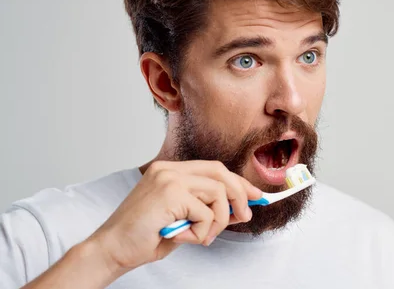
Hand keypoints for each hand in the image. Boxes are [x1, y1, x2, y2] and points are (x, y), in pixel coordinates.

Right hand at [86, 160, 261, 274]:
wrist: (110, 250)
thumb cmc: (143, 238)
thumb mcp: (183, 220)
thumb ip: (207, 209)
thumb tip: (240, 208)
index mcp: (171, 171)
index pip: (214, 169)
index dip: (238, 183)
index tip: (256, 196)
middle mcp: (170, 169)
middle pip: (221, 173)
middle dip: (240, 195)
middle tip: (245, 217)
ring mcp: (169, 178)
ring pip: (218, 193)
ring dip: (217, 221)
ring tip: (199, 237)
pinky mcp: (170, 192)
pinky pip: (206, 213)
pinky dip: (201, 231)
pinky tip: (180, 237)